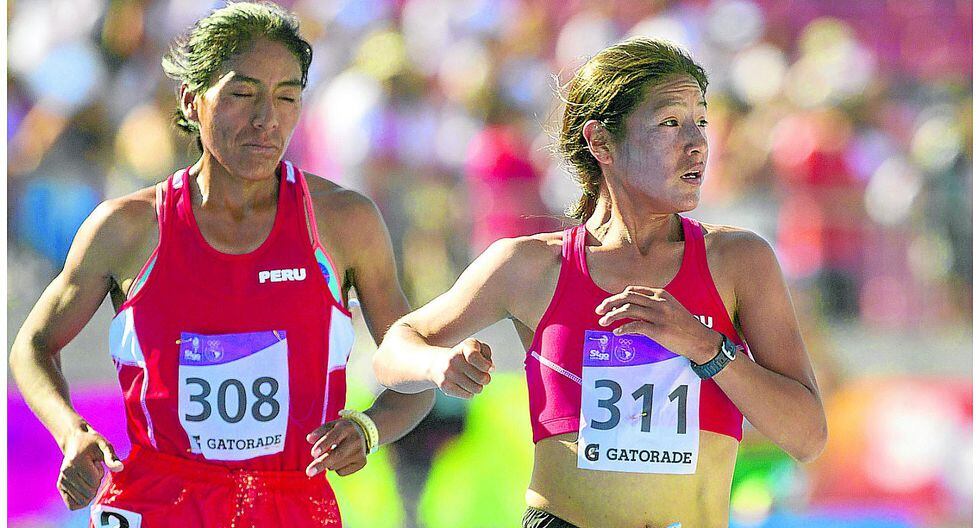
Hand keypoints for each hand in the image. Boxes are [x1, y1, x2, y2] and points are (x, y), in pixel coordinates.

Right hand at [57, 423, 122, 509]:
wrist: (75, 442)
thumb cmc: (92, 443)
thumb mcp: (104, 445)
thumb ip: (112, 457)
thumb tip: (120, 468)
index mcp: (76, 462)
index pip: (94, 481)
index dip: (100, 474)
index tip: (95, 463)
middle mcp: (65, 473)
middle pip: (89, 492)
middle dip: (95, 483)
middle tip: (91, 469)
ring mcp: (61, 480)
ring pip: (82, 500)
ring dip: (89, 490)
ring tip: (86, 475)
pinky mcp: (60, 486)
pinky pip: (72, 505)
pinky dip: (82, 500)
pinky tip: (83, 486)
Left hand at [305, 418, 367, 477]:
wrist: (364, 432)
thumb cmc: (341, 430)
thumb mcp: (331, 426)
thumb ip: (319, 432)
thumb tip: (309, 439)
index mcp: (346, 428)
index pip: (334, 437)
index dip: (323, 445)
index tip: (314, 453)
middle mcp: (355, 440)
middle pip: (337, 455)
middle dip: (322, 463)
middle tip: (309, 472)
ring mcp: (360, 452)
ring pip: (335, 465)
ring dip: (328, 463)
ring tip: (334, 453)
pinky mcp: (362, 463)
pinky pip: (341, 472)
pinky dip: (336, 468)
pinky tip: (342, 459)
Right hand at [427, 338, 493, 398]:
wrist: (437, 363)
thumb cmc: (464, 355)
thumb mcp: (477, 347)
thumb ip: (486, 353)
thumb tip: (491, 369)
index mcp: (464, 347)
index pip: (473, 356)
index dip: (485, 365)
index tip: (489, 368)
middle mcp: (453, 359)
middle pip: (481, 378)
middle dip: (486, 378)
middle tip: (482, 375)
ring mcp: (448, 373)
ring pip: (477, 389)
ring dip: (478, 386)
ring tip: (472, 380)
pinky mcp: (444, 386)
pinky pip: (468, 395)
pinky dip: (470, 392)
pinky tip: (464, 385)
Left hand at [596, 286, 721, 363]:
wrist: (701, 340)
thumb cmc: (684, 326)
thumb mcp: (670, 308)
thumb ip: (652, 305)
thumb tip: (630, 311)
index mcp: (661, 294)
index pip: (633, 291)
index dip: (617, 297)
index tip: (608, 304)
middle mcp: (659, 302)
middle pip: (627, 297)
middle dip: (609, 303)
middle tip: (599, 311)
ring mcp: (659, 315)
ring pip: (628, 310)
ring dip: (612, 315)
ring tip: (603, 322)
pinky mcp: (659, 330)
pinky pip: (635, 326)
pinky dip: (623, 328)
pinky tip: (617, 332)